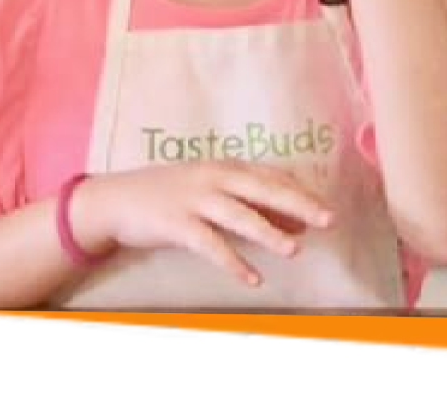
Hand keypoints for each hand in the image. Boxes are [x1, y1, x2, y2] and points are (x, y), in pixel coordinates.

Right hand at [73, 162, 335, 289]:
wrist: (118, 199)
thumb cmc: (171, 194)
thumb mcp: (211, 190)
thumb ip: (250, 203)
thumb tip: (295, 222)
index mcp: (225, 167)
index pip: (271, 176)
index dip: (300, 192)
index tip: (327, 207)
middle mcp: (214, 177)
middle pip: (263, 190)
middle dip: (298, 204)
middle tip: (328, 220)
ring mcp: (195, 199)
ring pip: (239, 216)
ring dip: (269, 232)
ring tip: (295, 250)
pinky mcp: (177, 224)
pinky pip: (211, 245)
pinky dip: (234, 262)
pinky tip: (254, 279)